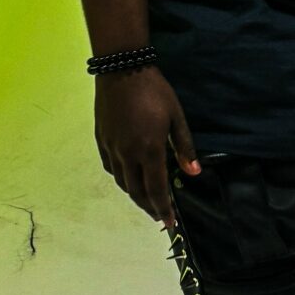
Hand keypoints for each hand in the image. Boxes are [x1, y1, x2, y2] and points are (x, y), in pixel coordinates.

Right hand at [95, 66, 200, 229]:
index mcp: (149, 149)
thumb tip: (193, 173)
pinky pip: (110, 168)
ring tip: (146, 200)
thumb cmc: (154, 91)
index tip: (169, 224)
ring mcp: (112, 148)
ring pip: (122, 182)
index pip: (156, 189)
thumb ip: (184, 147)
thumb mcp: (176, 116)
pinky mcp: (101, 140)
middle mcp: (128, 154)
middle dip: (149, 207)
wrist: (122, 70)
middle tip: (159, 215)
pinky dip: (121, 178)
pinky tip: (128, 178)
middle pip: (137, 191)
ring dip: (134, 195)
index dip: (163, 209)